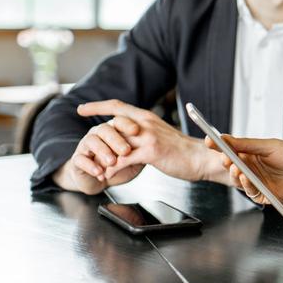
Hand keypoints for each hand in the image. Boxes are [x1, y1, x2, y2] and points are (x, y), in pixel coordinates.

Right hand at [51, 113, 144, 193]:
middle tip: (126, 150)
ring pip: (91, 140)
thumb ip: (142, 151)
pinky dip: (90, 165)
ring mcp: (86, 145)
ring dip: (103, 151)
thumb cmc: (120, 167)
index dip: (127, 123)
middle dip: (116, 139)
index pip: (119, 119)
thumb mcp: (135, 159)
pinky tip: (99, 172)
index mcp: (114, 129)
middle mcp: (99, 133)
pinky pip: (80, 159)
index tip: (136, 130)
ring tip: (112, 162)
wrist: (101, 181)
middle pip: (105, 128)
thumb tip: (155, 144)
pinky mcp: (77, 159)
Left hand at [76, 99, 224, 184]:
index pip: (117, 106)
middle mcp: (145, 123)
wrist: (201, 158)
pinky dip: (112, 168)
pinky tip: (106, 176)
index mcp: (147, 117)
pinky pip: (123, 160)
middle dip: (94, 134)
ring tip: (93, 166)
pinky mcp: (151, 152)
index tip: (82, 108)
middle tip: (83, 145)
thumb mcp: (161, 136)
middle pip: (111, 123)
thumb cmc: (183, 150)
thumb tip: (131, 137)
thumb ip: (145, 134)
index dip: (97, 106)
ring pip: (115, 143)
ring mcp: (147, 136)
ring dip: (102, 156)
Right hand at [208, 135, 282, 204]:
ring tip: (234, 166)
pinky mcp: (266, 196)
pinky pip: (251, 192)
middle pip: (233, 166)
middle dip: (225, 161)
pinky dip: (246, 184)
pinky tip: (245, 177)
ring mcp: (259, 183)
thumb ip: (247, 144)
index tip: (209, 140)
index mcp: (253, 155)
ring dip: (234, 173)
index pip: (231, 151)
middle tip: (222, 155)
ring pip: (239, 180)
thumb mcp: (269, 145)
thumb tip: (225, 138)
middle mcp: (254, 170)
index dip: (219, 147)